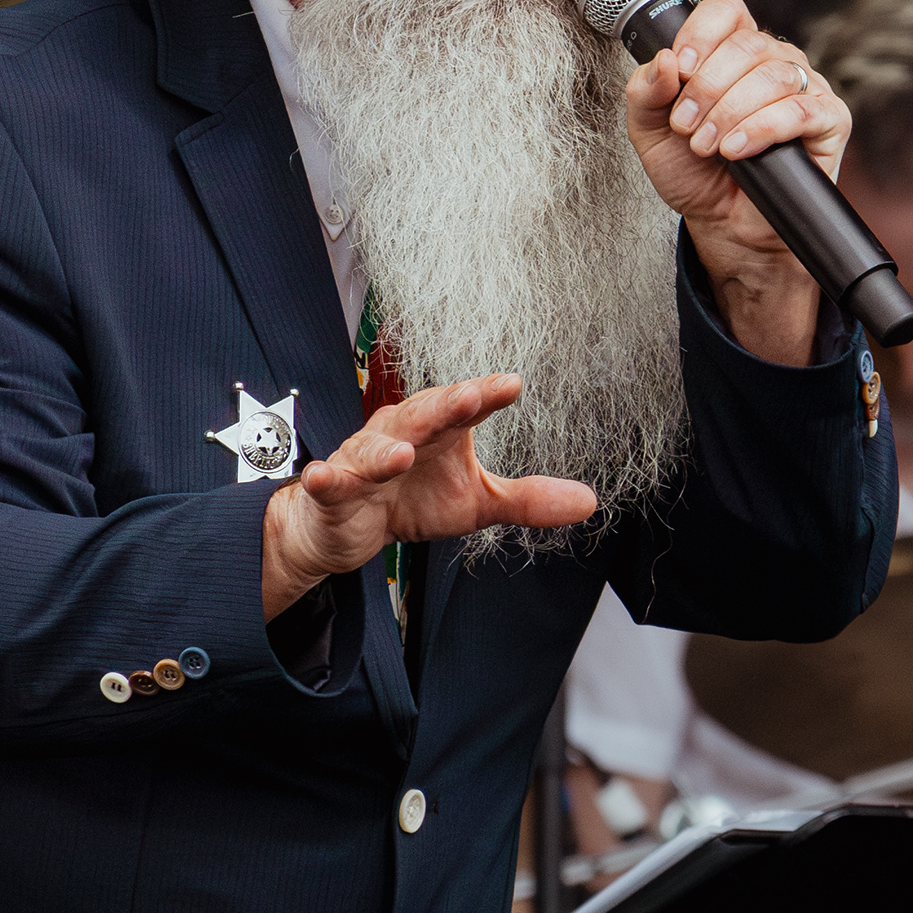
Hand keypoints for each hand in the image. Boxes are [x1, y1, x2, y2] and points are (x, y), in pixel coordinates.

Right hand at [260, 374, 597, 617]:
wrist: (347, 528)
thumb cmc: (412, 500)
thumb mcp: (476, 503)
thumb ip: (527, 499)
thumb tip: (588, 500)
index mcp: (437, 429)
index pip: (465, 407)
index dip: (486, 394)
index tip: (512, 384)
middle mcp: (400, 434)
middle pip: (422, 414)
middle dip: (444, 405)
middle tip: (471, 396)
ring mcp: (363, 460)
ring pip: (374, 450)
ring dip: (386, 451)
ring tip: (404, 454)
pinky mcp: (333, 489)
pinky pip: (329, 481)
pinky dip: (327, 479)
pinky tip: (324, 477)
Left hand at [617, 0, 847, 363]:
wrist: (724, 226)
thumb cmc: (694, 174)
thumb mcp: (651, 132)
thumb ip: (645, 93)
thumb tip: (663, 60)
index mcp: (733, 52)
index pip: (726, 10)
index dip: (700, 34)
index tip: (678, 70)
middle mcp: (774, 62)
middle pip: (746, 45)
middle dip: (707, 88)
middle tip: (687, 127)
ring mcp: (806, 89)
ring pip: (772, 76)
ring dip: (730, 112)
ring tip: (707, 147)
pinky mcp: (830, 121)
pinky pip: (801, 111)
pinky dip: (761, 129)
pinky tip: (736, 151)